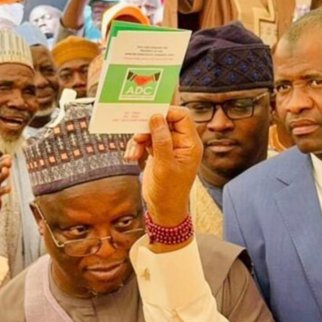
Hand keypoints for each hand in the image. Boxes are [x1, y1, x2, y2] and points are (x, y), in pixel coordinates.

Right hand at [126, 107, 201, 226]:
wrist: (163, 209)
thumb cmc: (169, 191)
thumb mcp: (165, 165)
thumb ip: (161, 140)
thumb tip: (156, 117)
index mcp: (190, 144)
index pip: (181, 116)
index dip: (166, 113)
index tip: (150, 116)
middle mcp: (180, 142)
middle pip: (164, 121)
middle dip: (148, 127)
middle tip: (137, 135)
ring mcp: (168, 147)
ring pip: (152, 131)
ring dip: (139, 139)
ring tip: (133, 153)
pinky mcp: (157, 152)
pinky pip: (145, 141)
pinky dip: (136, 147)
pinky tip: (132, 157)